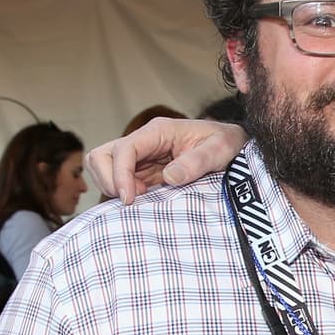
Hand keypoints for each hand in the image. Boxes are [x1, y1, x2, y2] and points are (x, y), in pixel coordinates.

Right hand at [85, 119, 247, 203]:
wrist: (231, 146)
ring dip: (113, 186)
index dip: (120, 173)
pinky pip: (120, 180)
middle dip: (109, 179)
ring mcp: (142, 156)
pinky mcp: (144, 171)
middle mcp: (145, 141)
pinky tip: (142, 202)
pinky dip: (122, 192)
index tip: (129, 198)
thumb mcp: (219, 150)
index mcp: (159, 132)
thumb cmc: (226, 143)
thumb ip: (197, 162)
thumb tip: (170, 177)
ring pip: (105, 167)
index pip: (124, 148)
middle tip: (132, 200)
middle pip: (102, 155)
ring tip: (138, 201)